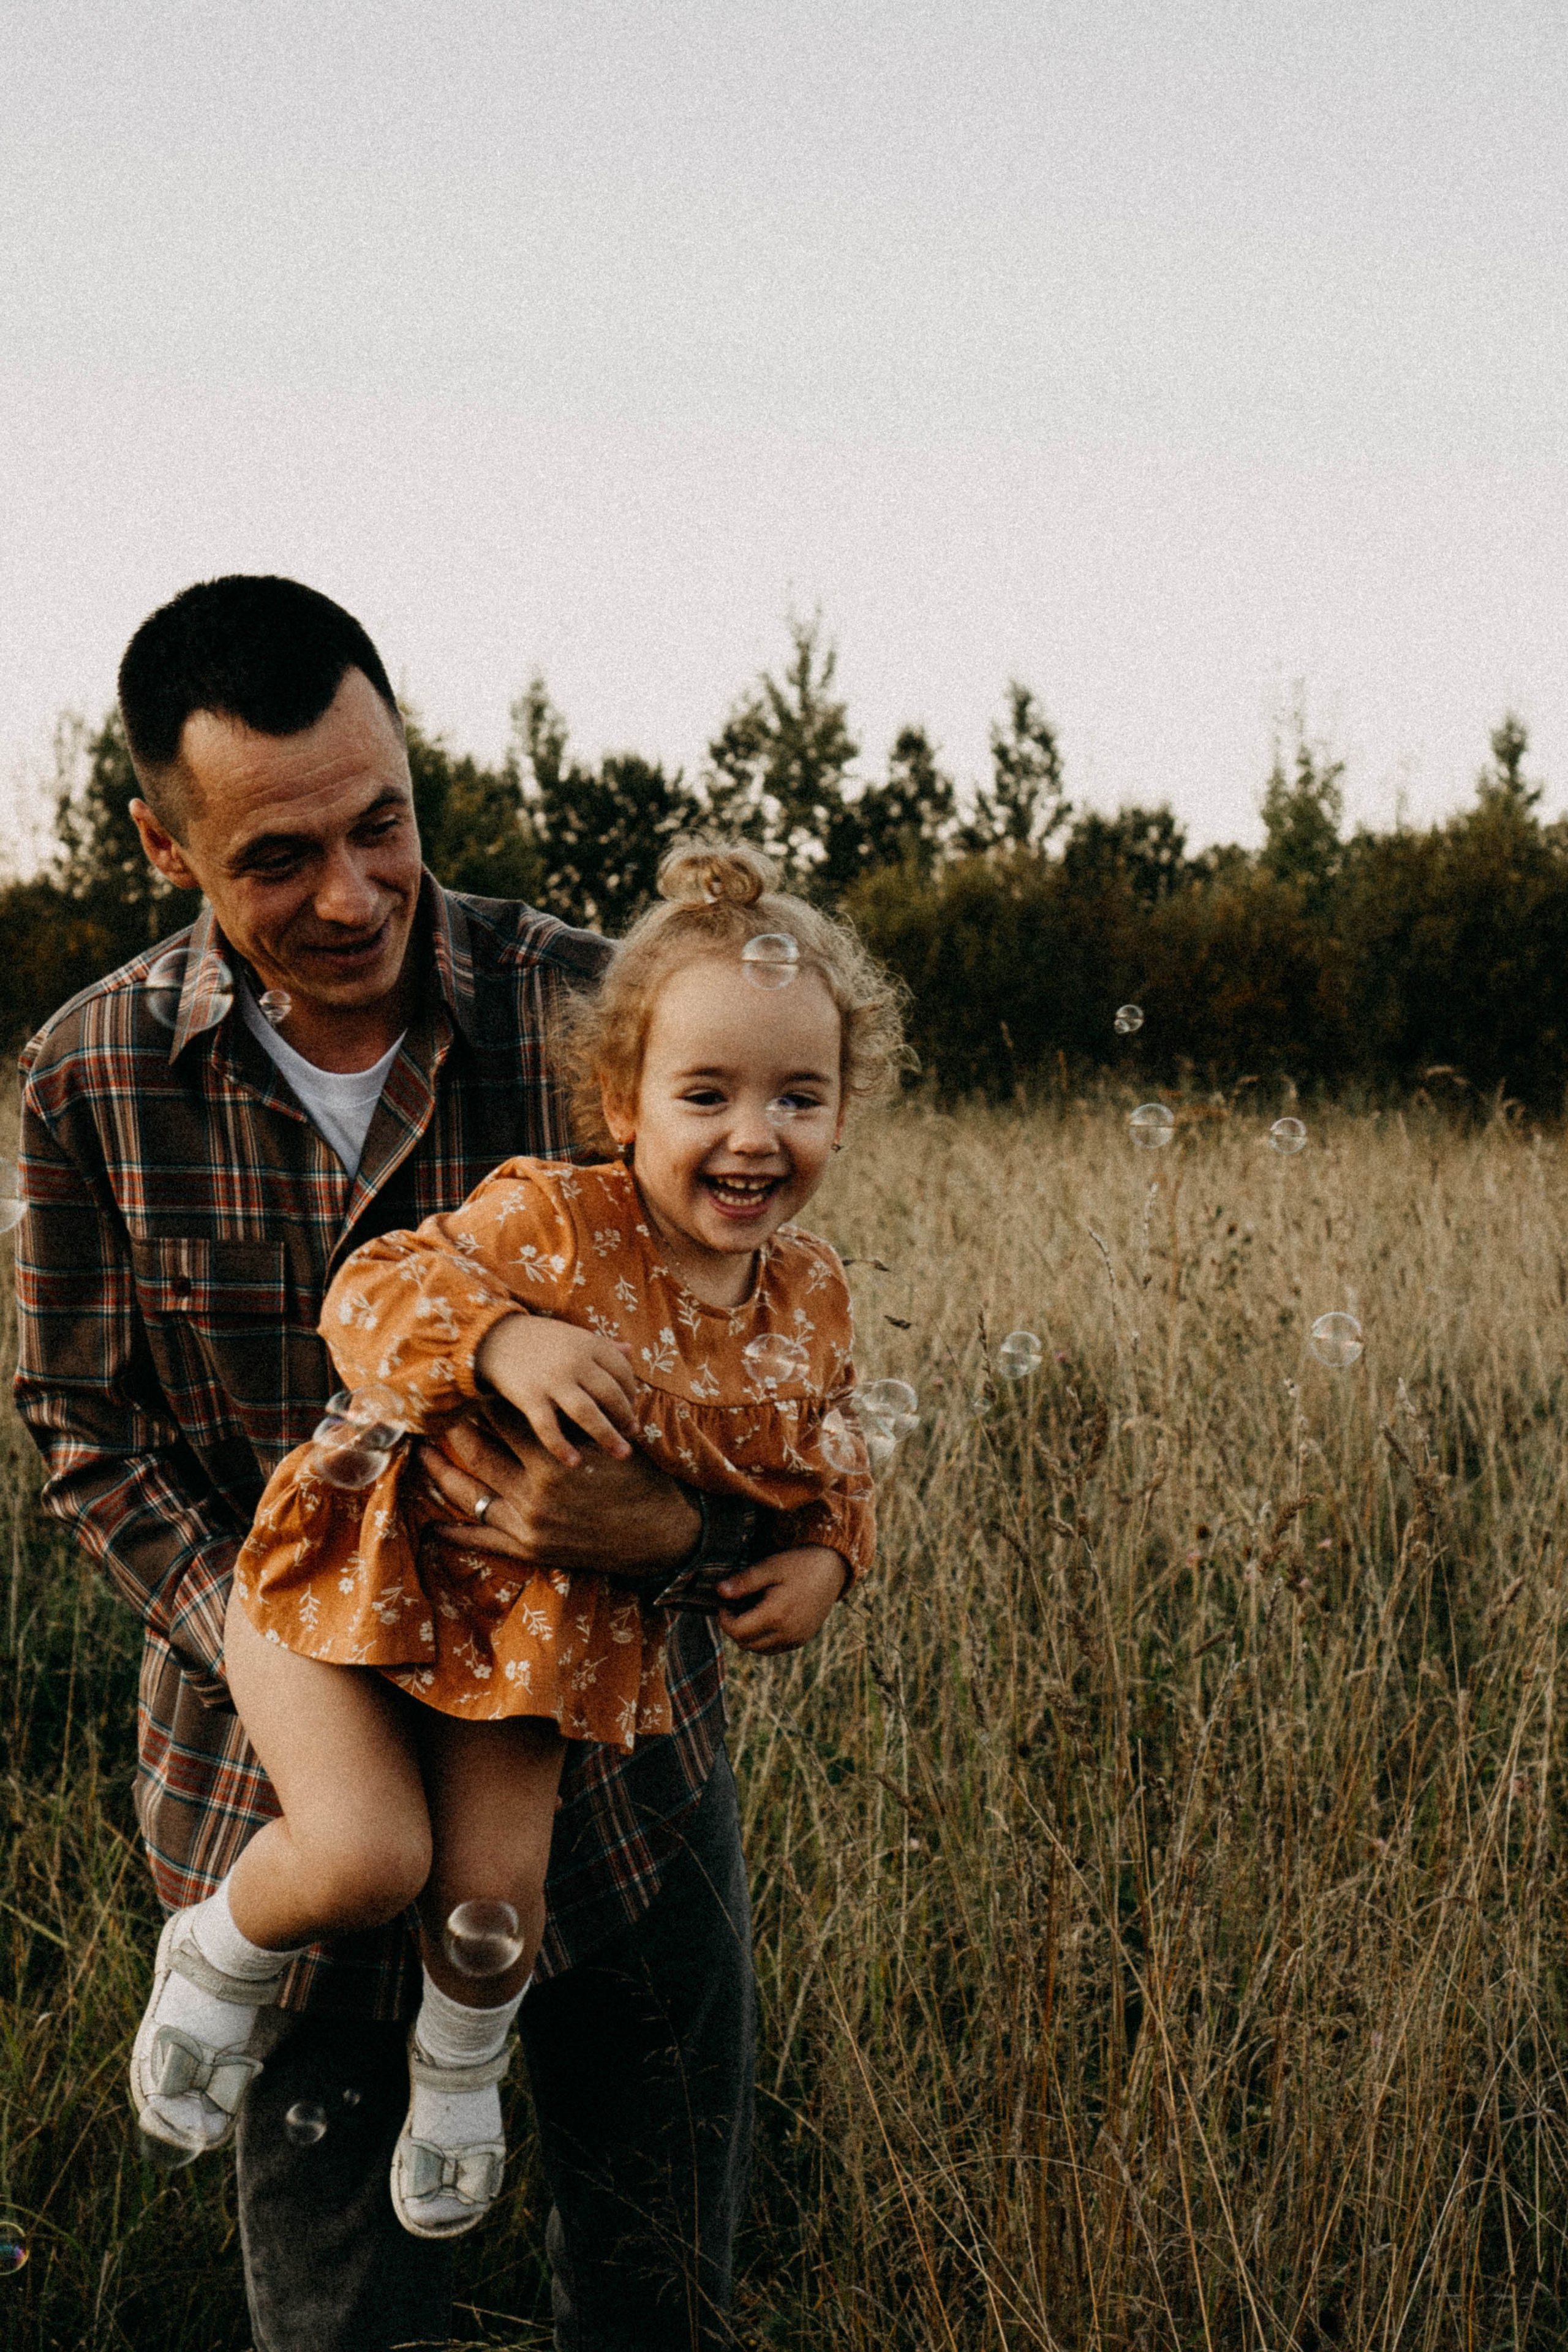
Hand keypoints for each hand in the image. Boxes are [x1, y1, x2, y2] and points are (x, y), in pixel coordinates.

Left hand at [416, 1402, 700, 1577]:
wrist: (661, 1533)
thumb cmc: (640, 1479)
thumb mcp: (609, 1440)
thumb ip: (576, 1414)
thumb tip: (553, 1383)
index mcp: (554, 1459)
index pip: (505, 1420)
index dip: (486, 1401)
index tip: (471, 1387)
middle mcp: (533, 1493)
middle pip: (478, 1452)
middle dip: (456, 1431)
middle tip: (438, 1414)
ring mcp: (528, 1524)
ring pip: (471, 1494)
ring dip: (444, 1475)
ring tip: (424, 1458)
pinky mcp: (529, 1550)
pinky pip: (483, 1540)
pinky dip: (457, 1533)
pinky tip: (435, 1525)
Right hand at [476, 1313, 638, 1467]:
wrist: (494, 1336)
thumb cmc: (540, 1340)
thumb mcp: (574, 1335)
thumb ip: (602, 1345)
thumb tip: (629, 1352)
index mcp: (588, 1344)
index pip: (622, 1372)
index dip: (632, 1393)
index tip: (632, 1408)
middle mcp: (574, 1361)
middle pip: (610, 1394)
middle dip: (625, 1417)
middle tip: (632, 1434)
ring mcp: (552, 1379)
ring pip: (587, 1412)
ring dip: (608, 1435)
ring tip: (623, 1453)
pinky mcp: (529, 1396)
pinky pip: (548, 1426)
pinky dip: (562, 1446)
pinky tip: (575, 1462)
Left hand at [716, 1546, 849, 1655]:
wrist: (831, 1569)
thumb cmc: (798, 1564)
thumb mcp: (769, 1567)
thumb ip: (744, 1581)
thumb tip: (719, 1591)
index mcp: (776, 1615)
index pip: (737, 1631)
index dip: (724, 1618)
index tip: (726, 1602)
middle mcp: (787, 1633)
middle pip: (745, 1643)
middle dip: (735, 1627)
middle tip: (737, 1605)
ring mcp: (796, 1639)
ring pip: (759, 1650)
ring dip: (749, 1635)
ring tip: (752, 1610)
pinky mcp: (802, 1640)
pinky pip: (774, 1648)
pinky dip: (764, 1639)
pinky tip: (766, 1617)